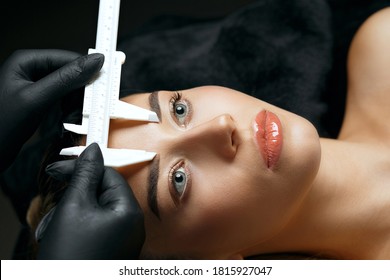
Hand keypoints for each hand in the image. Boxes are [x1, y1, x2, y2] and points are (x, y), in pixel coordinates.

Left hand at [0, 49, 103, 171]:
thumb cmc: (0, 125)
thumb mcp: (36, 100)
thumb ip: (66, 79)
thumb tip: (94, 62)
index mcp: (26, 61)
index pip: (68, 58)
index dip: (87, 73)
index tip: (103, 87)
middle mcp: (30, 71)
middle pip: (70, 74)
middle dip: (80, 92)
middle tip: (85, 109)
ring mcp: (34, 87)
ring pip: (68, 88)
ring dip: (75, 103)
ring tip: (72, 117)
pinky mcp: (37, 102)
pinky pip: (62, 100)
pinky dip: (68, 110)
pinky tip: (66, 119)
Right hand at [36, 143, 144, 258]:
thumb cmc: (71, 256)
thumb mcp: (74, 206)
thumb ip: (85, 175)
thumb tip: (93, 149)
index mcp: (129, 212)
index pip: (110, 175)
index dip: (84, 169)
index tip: (61, 168)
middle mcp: (131, 226)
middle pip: (102, 193)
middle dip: (75, 195)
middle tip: (55, 202)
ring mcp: (123, 239)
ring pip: (94, 210)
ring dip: (71, 212)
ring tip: (55, 228)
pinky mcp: (112, 248)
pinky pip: (95, 226)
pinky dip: (76, 225)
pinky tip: (60, 234)